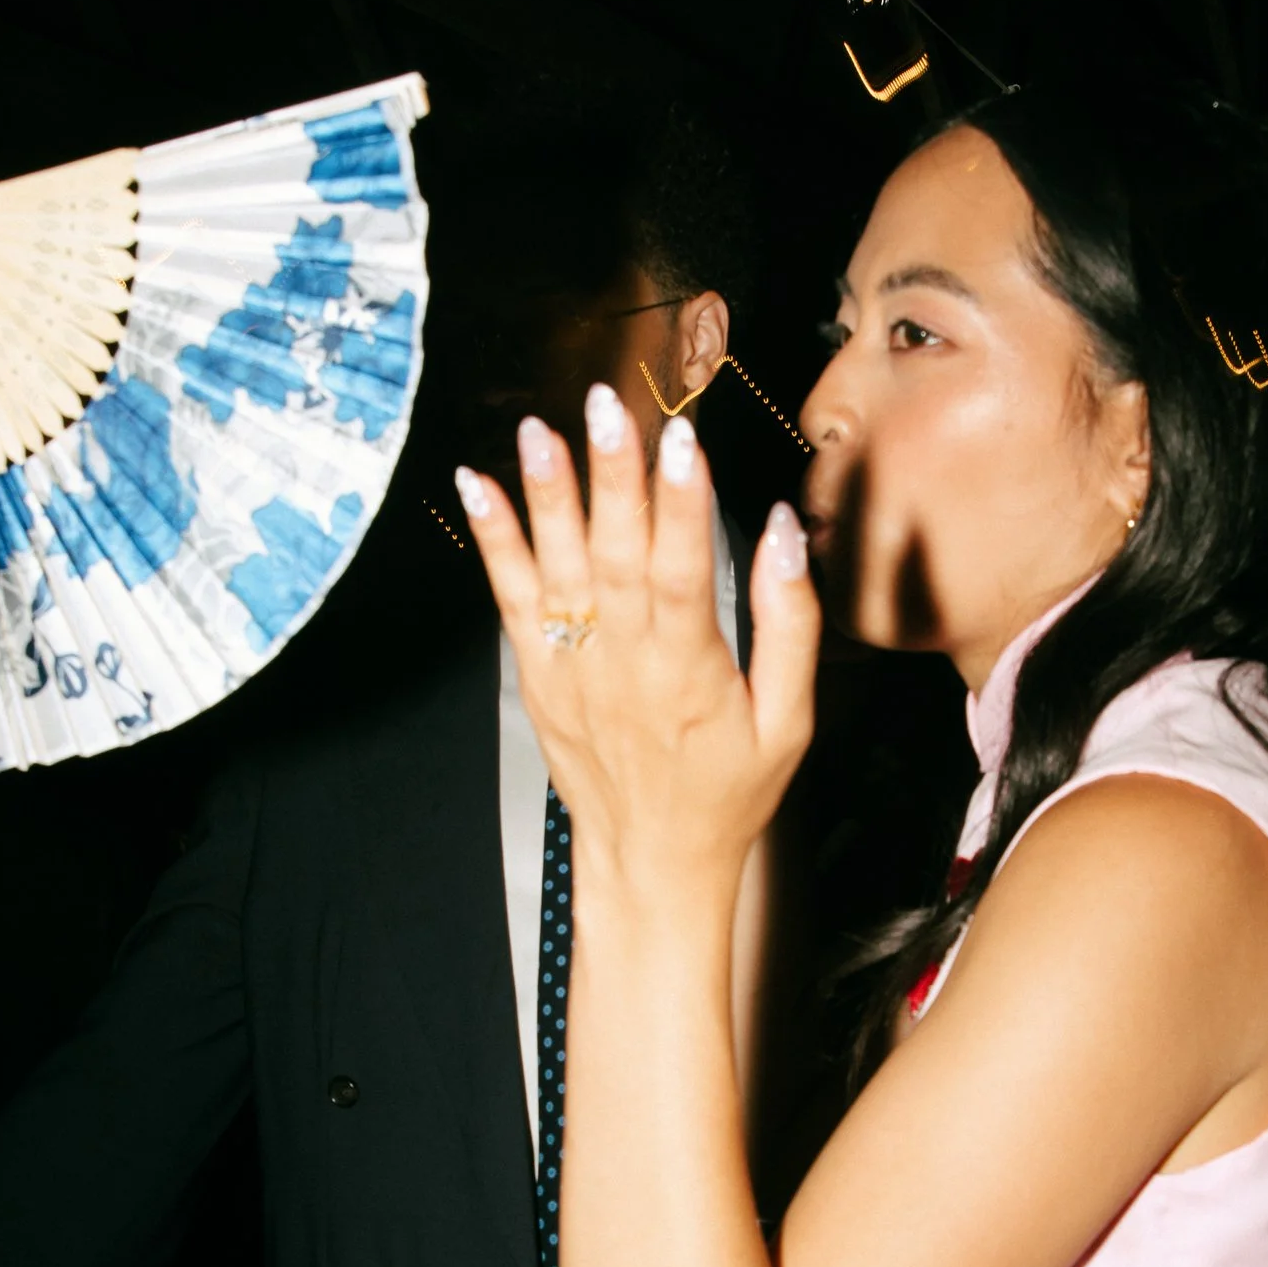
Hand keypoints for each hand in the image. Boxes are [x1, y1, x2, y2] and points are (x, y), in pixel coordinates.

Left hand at [456, 388, 817, 896]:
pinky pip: (510, 599)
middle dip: (610, 474)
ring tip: (538, 430)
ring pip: (558, 567)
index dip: (682, 504)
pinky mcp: (537, 674)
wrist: (651, 861)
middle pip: (615, 554)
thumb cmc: (728, 791)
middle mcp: (625, 663)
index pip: (683, 572)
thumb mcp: (789, 721)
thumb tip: (781, 534)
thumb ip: (789, 625)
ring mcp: (573, 667)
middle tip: (605, 406)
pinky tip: (478, 488)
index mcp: (691, 672)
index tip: (682, 440)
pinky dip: (494, 542)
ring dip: (545, 494)